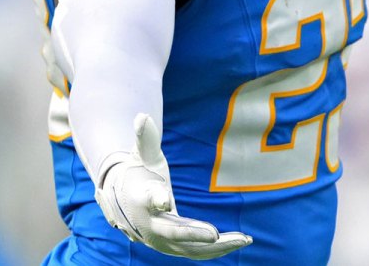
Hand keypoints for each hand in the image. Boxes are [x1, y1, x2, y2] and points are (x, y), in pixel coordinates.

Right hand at [95, 114, 252, 259]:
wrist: (125, 202)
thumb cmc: (139, 173)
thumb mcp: (142, 156)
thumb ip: (146, 139)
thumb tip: (141, 116)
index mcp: (140, 198)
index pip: (148, 200)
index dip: (156, 199)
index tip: (164, 198)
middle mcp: (149, 225)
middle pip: (171, 232)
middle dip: (193, 233)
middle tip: (214, 233)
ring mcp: (161, 240)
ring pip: (189, 248)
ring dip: (216, 247)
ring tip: (243, 239)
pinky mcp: (174, 247)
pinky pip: (196, 252)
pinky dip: (217, 250)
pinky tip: (240, 242)